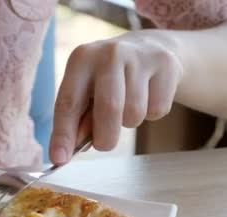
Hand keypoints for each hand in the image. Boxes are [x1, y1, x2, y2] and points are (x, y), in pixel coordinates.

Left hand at [49, 31, 182, 163]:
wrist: (149, 48)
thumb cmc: (107, 80)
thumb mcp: (86, 92)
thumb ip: (76, 121)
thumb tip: (64, 155)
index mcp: (81, 59)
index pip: (69, 102)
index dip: (63, 134)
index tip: (59, 159)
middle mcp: (109, 54)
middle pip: (109, 108)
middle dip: (105, 138)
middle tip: (104, 145)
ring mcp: (140, 57)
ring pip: (135, 113)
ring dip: (129, 123)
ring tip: (127, 108)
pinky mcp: (167, 64)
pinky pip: (158, 110)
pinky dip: (151, 114)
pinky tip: (147, 97)